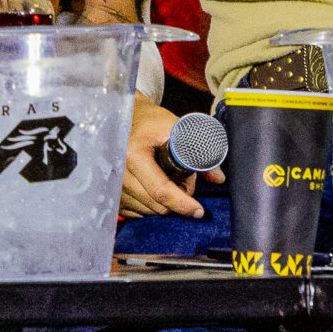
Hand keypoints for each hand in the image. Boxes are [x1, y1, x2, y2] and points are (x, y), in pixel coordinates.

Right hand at [120, 95, 209, 219]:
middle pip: (157, 204)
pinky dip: (153, 205)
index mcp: (133, 155)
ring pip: (150, 211)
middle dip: (177, 198)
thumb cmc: (152, 123)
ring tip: (168, 178)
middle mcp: (119, 173)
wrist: (128, 119)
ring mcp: (114, 186)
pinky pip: (139, 213)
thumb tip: (218, 178)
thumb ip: (200, 152)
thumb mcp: (178, 128)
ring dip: (165, 202)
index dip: (182, 203)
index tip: (199, 210)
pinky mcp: (114, 195)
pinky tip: (155, 188)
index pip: (160, 190)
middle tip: (185, 179)